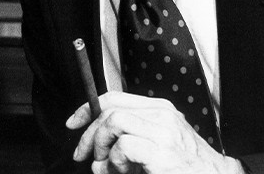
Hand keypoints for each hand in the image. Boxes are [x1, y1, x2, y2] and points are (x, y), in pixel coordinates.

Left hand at [67, 91, 245, 173]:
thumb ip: (126, 146)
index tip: (74, 123)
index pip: (113, 98)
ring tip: (107, 167)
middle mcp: (162, 115)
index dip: (88, 109)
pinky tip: (124, 172)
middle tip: (84, 155)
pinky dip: (115, 161)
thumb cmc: (189, 170)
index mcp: (160, 110)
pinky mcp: (162, 151)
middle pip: (109, 109)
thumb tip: (96, 157)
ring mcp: (164, 131)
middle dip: (88, 133)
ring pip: (113, 121)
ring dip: (101, 146)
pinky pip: (123, 146)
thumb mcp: (155, 149)